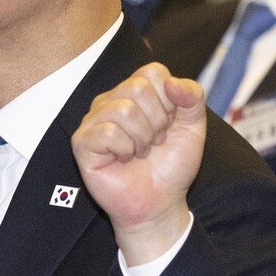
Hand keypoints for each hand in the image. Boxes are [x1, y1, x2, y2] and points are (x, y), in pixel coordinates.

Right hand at [72, 63, 204, 265]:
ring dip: (142, 139)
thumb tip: (173, 82)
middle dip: (157, 122)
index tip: (168, 125)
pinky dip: (125, 149)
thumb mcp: (193, 126)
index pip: (153, 72)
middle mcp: (111, 100)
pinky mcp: (82, 142)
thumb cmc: (171, 165)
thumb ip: (192, 96)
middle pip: (138, 88)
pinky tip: (123, 159)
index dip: (169, 101)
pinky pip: (108, 132)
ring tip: (139, 152)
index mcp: (135, 91)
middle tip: (153, 142)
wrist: (159, 203)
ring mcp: (94, 120)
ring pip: (124, 109)